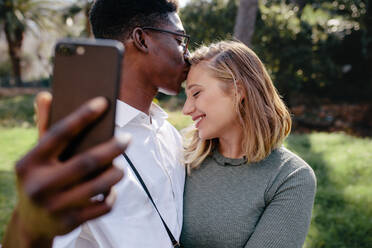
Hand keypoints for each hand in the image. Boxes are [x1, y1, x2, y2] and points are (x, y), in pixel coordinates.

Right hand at [3, 96, 129, 247]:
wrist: (30, 223)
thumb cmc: (40, 179)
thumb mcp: (36, 157)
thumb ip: (44, 127)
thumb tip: (47, 94)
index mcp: (29, 163)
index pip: (59, 133)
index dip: (83, 116)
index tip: (104, 102)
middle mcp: (39, 185)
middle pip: (86, 162)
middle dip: (112, 148)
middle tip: (128, 139)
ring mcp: (55, 207)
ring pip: (99, 186)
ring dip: (116, 173)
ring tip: (121, 166)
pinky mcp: (70, 222)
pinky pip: (103, 207)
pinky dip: (111, 195)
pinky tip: (111, 188)